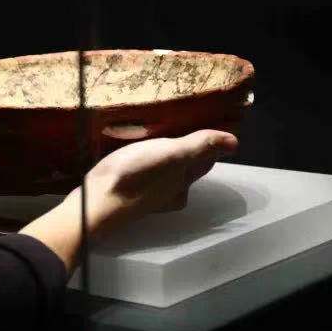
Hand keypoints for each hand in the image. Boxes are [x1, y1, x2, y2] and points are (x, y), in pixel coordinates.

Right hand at [19, 129, 236, 271]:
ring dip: (169, 160)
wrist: (97, 203)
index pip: (205, 160)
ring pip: (167, 175)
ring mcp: (149, 196)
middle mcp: (170, 192)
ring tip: (163, 142)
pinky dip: (149, 167)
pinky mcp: (129, 194)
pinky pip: (147, 177)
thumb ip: (199, 146)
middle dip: (191, 153)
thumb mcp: (170, 155)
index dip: (210, 144)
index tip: (212, 127)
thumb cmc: (134, 176)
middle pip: (188, 169)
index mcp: (184, 181)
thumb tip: (234, 142)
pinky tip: (139, 160)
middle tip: (189, 131)